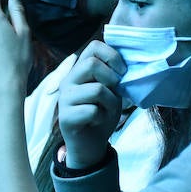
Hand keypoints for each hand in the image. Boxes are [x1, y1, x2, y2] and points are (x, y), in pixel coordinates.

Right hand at [57, 41, 125, 168]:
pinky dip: (102, 117)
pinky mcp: (66, 117)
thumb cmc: (101, 114)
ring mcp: (64, 99)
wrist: (90, 144)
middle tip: (114, 94)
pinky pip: (93, 111)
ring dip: (110, 103)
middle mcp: (68, 81)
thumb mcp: (111, 91)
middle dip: (111, 79)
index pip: (94, 47)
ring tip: (106, 110)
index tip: (121, 72)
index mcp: (79, 71)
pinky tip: (96, 121)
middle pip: (92, 64)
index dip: (112, 56)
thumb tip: (126, 64)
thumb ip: (113, 76)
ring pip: (97, 89)